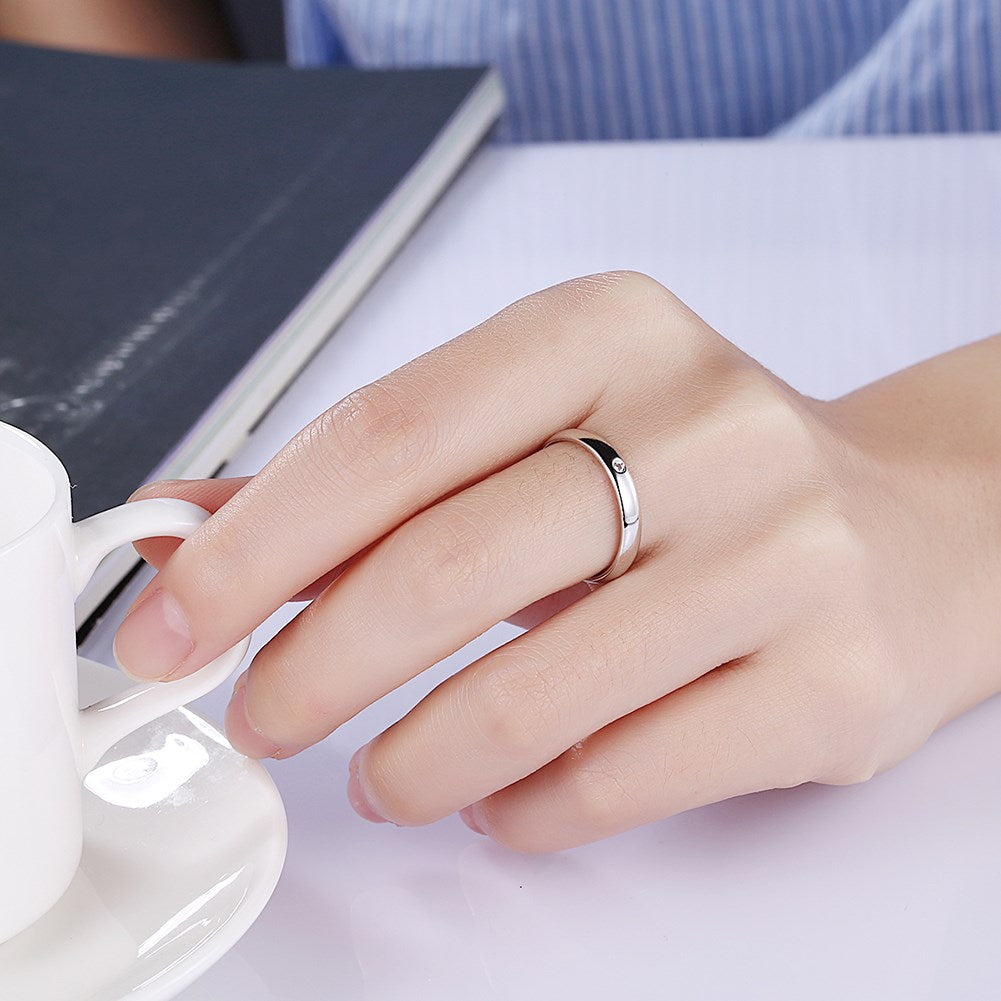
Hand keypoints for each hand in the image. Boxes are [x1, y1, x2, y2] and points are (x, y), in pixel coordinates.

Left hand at [114, 272, 1000, 851]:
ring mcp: (783, 555)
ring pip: (536, 690)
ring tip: (380, 776)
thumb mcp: (545, 429)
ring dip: (414, 757)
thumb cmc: (699, 473)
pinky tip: (499, 797)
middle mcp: (708, 426)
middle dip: (315, 661)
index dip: (259, 539)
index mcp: (612, 332)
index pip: (394, 428)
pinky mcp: (829, 683)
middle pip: (452, 560)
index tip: (175, 618)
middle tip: (260, 712)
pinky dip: (527, 806)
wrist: (909, 528)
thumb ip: (370, 480)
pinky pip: (627, 774)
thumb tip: (191, 524)